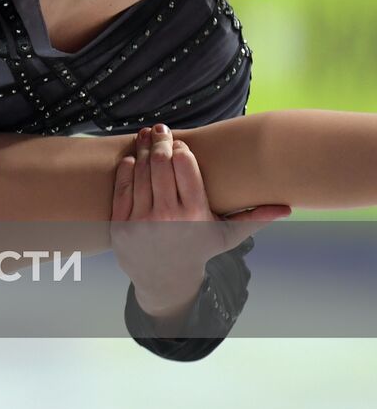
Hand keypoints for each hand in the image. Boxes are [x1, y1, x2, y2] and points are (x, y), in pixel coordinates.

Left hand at [110, 124, 288, 324]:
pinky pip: (122, 187)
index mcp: (194, 214)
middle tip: (161, 129)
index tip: (180, 144)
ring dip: (143, 149)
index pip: (185, 168)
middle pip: (161, 165)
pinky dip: (127, 168)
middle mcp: (166, 216)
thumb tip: (288, 207)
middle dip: (161, 142)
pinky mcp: (121, 223)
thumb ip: (254, 218)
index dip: (181, 150)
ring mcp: (141, 219)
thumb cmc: (199, 249)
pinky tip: (133, 157)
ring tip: (147, 135)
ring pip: (140, 172)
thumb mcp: (227, 236)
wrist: (164, 279)